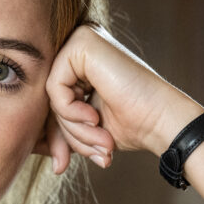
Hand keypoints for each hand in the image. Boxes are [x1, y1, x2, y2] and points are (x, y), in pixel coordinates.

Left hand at [38, 25, 199, 172]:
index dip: (55, 135)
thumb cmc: (133, 124)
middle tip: (89, 155)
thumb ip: (61, 129)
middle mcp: (80, 45)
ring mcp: (81, 40)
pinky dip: (69, 110)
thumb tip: (41, 155)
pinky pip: (54, 85)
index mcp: (82, 62)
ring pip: (50, 93)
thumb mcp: (85, 129)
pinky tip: (94, 117)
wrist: (163, 121)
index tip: (62, 164)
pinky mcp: (82, 43)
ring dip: (71, 127)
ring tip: (100, 140)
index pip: (51, 100)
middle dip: (64, 134)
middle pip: (48, 97)